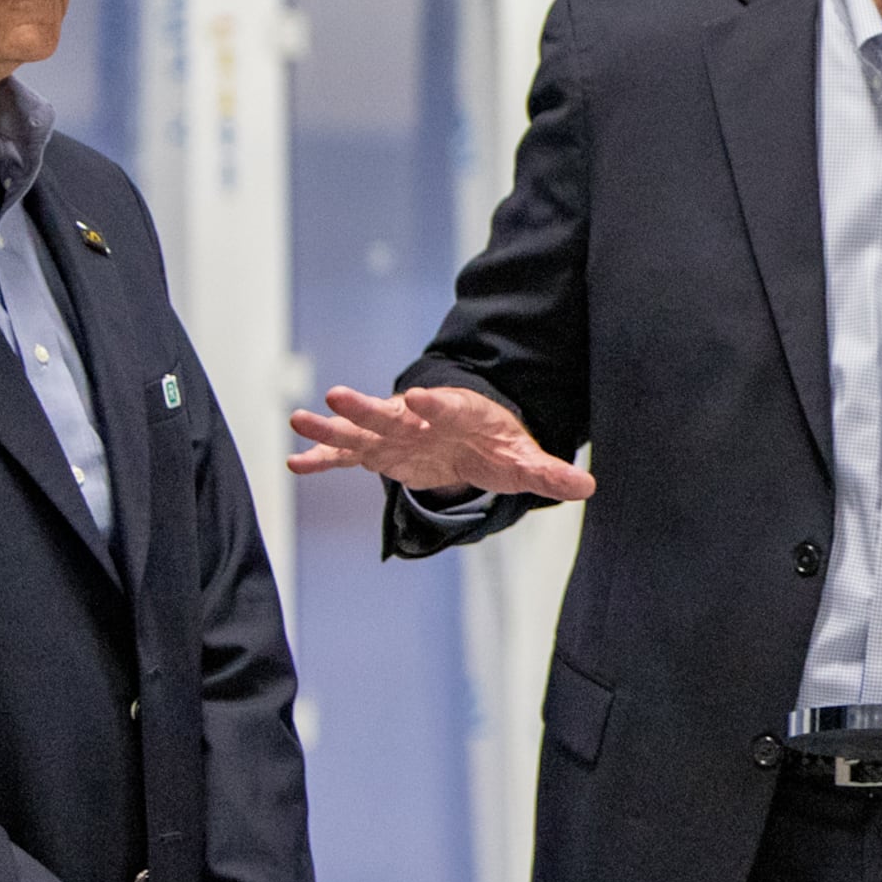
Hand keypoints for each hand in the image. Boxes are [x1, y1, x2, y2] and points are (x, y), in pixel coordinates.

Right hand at [285, 384, 593, 501]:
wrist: (473, 435)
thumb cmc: (498, 444)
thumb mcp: (524, 458)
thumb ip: (548, 472)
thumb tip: (586, 486)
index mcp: (458, 415)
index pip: (446, 409)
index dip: (434, 404)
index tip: (418, 398)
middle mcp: (420, 421)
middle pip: (391, 415)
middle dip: (366, 407)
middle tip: (336, 395)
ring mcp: (395, 436)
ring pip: (359, 431)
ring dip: (331, 428)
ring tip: (298, 419)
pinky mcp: (379, 453)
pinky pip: (346, 456)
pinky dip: (323, 458)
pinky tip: (295, 462)